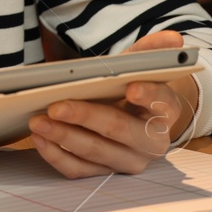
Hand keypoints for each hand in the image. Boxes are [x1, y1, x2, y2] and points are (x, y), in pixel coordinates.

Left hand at [26, 30, 201, 177]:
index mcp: (166, 112)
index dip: (149, 95)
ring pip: (95, 152)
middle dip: (86, 117)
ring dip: (63, 137)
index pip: (163, 103)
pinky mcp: (105, 173)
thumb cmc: (133, 89)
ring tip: (38, 121)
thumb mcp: (142, 67)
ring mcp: (128, 161)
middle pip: (120, 130)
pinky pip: (79, 170)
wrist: (134, 120)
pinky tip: (40, 139)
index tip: (132, 88)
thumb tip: (173, 39)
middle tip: (55, 105)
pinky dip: (56, 156)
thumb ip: (153, 51)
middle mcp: (152, 142)